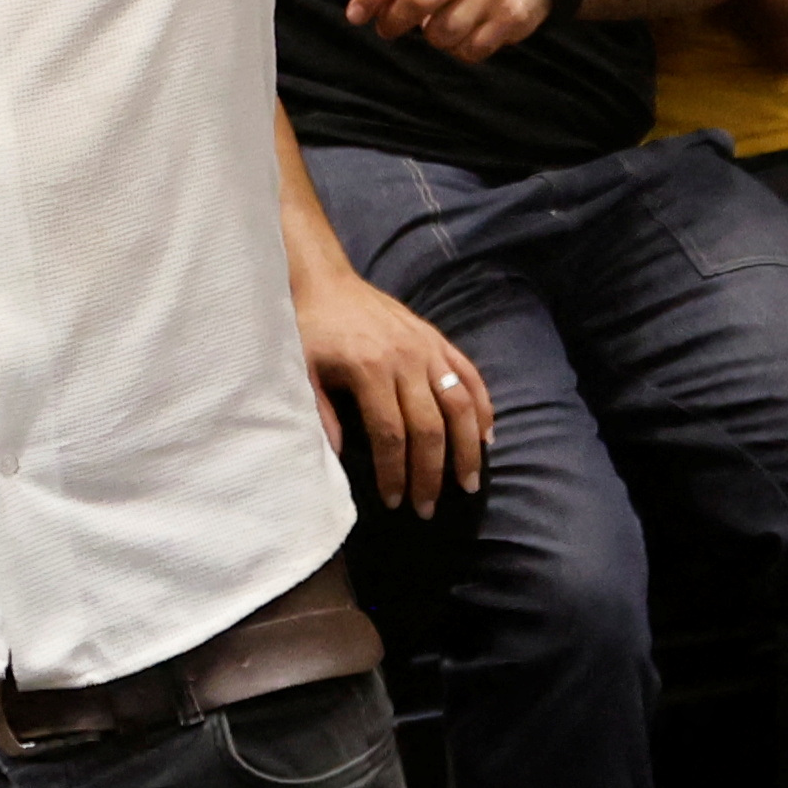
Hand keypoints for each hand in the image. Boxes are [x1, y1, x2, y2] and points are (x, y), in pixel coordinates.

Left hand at [297, 254, 487, 512]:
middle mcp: (406, 360)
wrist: (324, 280)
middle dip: (431, 473)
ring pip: (460, 405)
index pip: (391, 434)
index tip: (395, 501)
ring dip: (468, 448)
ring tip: (469, 483)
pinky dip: (483, 408)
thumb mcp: (300, 370)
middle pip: (430, 427)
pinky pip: (470, 377)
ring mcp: (428, 348)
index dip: (395, 472)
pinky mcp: (438, 340)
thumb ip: (319, 413)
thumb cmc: (308, 329)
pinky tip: (487, 438)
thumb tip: (337, 457)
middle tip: (429, 508)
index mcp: (370, 370)